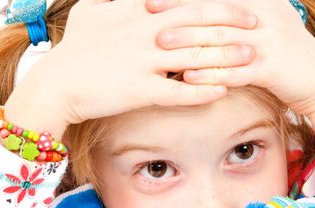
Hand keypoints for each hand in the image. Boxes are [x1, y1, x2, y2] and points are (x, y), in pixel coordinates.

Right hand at [5, 0, 258, 134]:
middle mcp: (144, 34)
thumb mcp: (90, 12)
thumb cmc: (74, 49)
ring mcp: (143, 63)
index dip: (217, 4)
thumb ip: (113, 0)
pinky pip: (178, 91)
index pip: (186, 2)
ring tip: (251, 59)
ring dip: (225, 58)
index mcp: (137, 14)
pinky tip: (223, 92)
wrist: (56, 84)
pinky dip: (202, 91)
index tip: (241, 6)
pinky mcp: (139, 91)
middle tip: (258, 28)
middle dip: (231, 26)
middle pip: (197, 25)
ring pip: (193, 58)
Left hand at [147, 0, 314, 115]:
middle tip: (150, 15)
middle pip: (214, 12)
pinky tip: (188, 78)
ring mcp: (268, 42)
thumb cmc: (284, 53)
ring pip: (222, 40)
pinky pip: (235, 71)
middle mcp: (263, 17)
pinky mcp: (271, 69)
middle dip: (180, 12)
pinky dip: (210, 74)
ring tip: (162, 44)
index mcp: (258, 3)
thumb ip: (238, 14)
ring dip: (190, 42)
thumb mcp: (265, 23)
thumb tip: (205, 11)